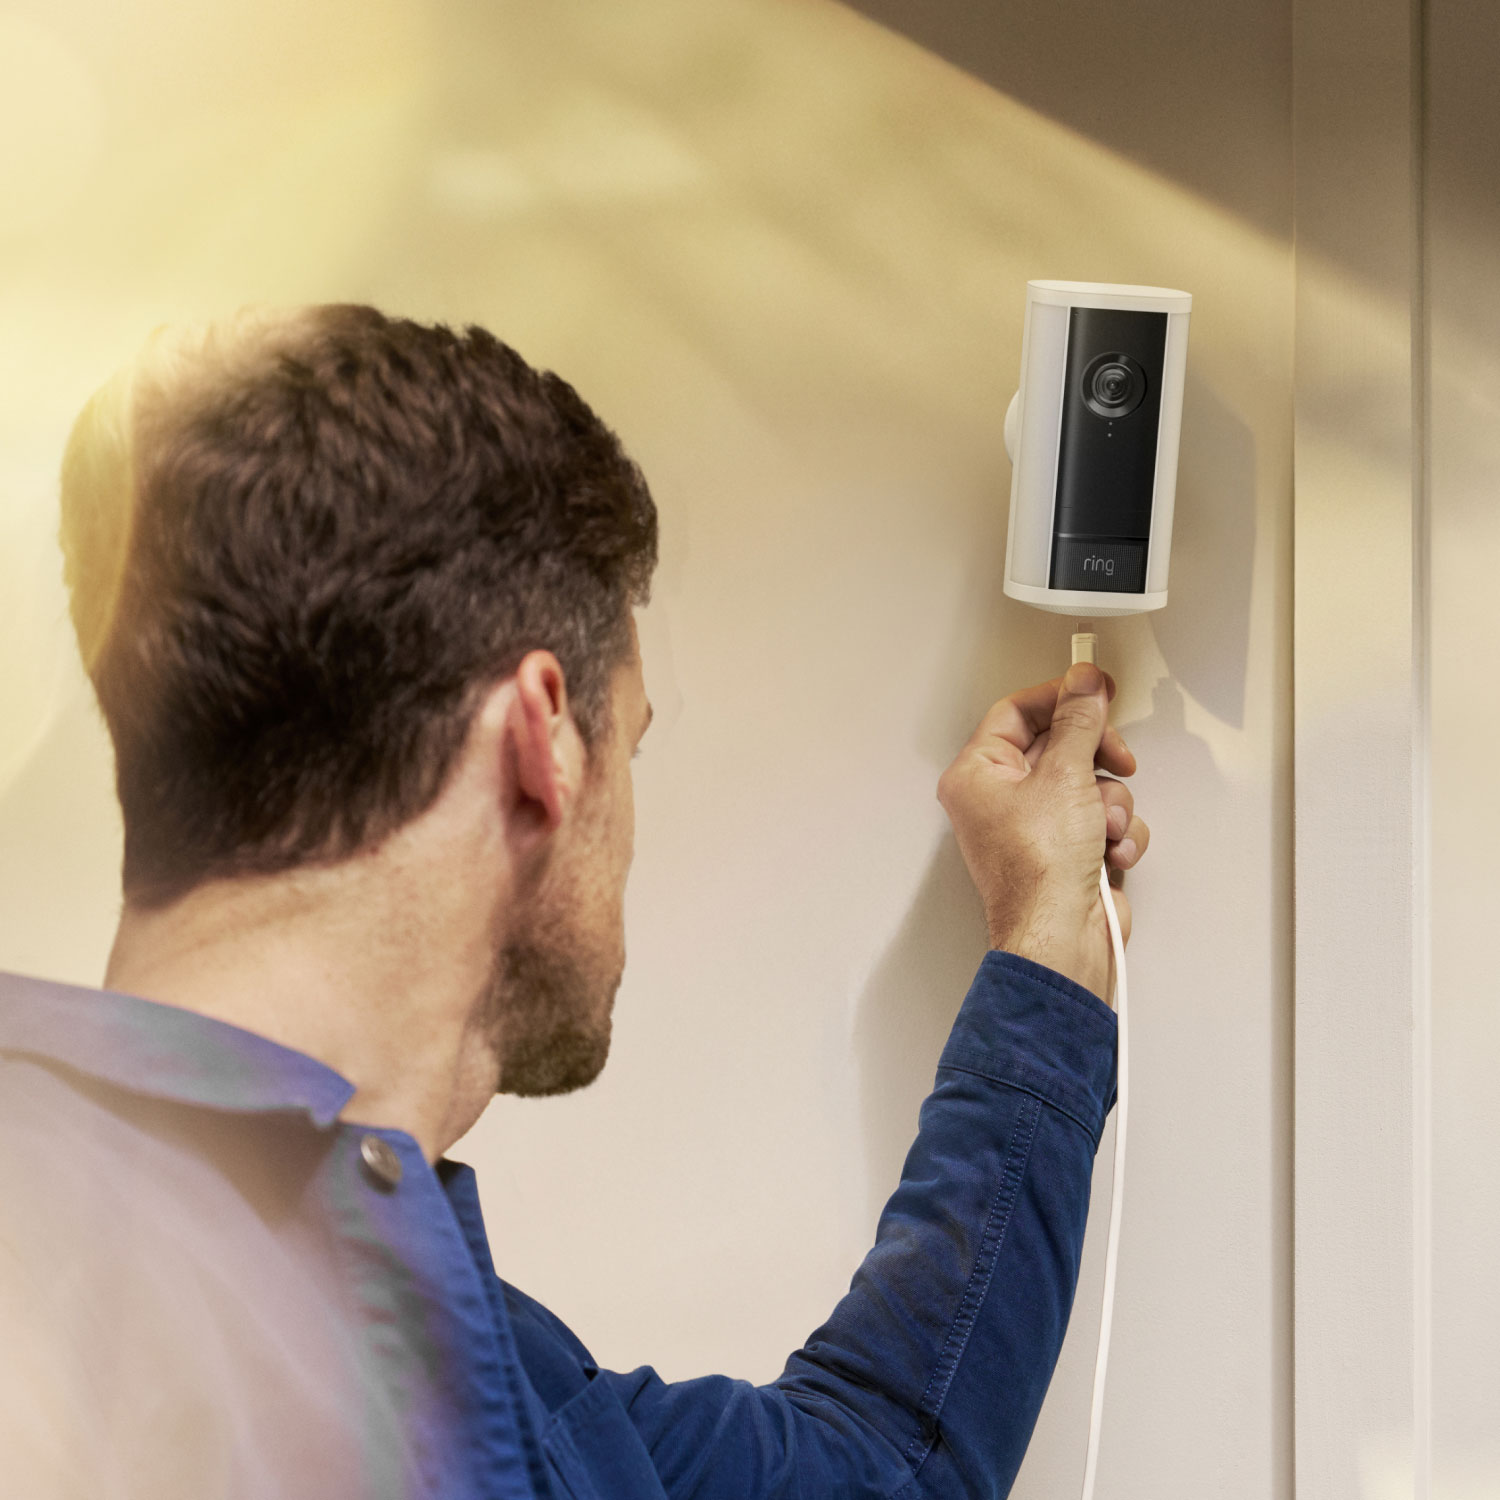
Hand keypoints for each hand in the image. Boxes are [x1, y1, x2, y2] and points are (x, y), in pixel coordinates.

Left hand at [936, 662, 1149, 1005]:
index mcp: (978, 774)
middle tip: (1118, 757)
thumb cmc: (1041, 869)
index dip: (1060, 696)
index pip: (1016, 711)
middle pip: (1058, 746)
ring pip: (1088, 785)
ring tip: (1105, 827)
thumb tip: (1083, 683)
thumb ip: (1078, 722)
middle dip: (1096, 757)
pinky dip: (1116, 835)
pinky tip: (1111, 853)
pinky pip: (1101, 821)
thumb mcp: (1066, 776)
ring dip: (1111, 803)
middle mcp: (999, 799)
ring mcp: (1033, 828)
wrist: (1062, 938)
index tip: (1097, 690)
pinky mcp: (1066, 853)